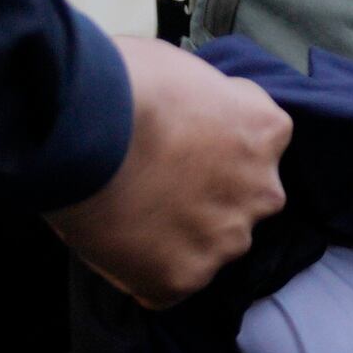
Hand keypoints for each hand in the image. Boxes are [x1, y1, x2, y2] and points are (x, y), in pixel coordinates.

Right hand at [50, 35, 289, 307]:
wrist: (86, 126)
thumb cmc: (125, 82)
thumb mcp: (186, 69)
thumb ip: (207, 102)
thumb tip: (191, 113)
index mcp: (266, 132)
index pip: (257, 149)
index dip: (215, 149)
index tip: (182, 148)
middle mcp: (261, 191)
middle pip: (239, 204)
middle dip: (205, 200)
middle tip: (153, 185)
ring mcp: (225, 240)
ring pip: (207, 248)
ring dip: (177, 239)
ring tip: (126, 214)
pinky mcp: (183, 278)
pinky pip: (165, 284)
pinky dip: (142, 271)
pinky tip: (113, 242)